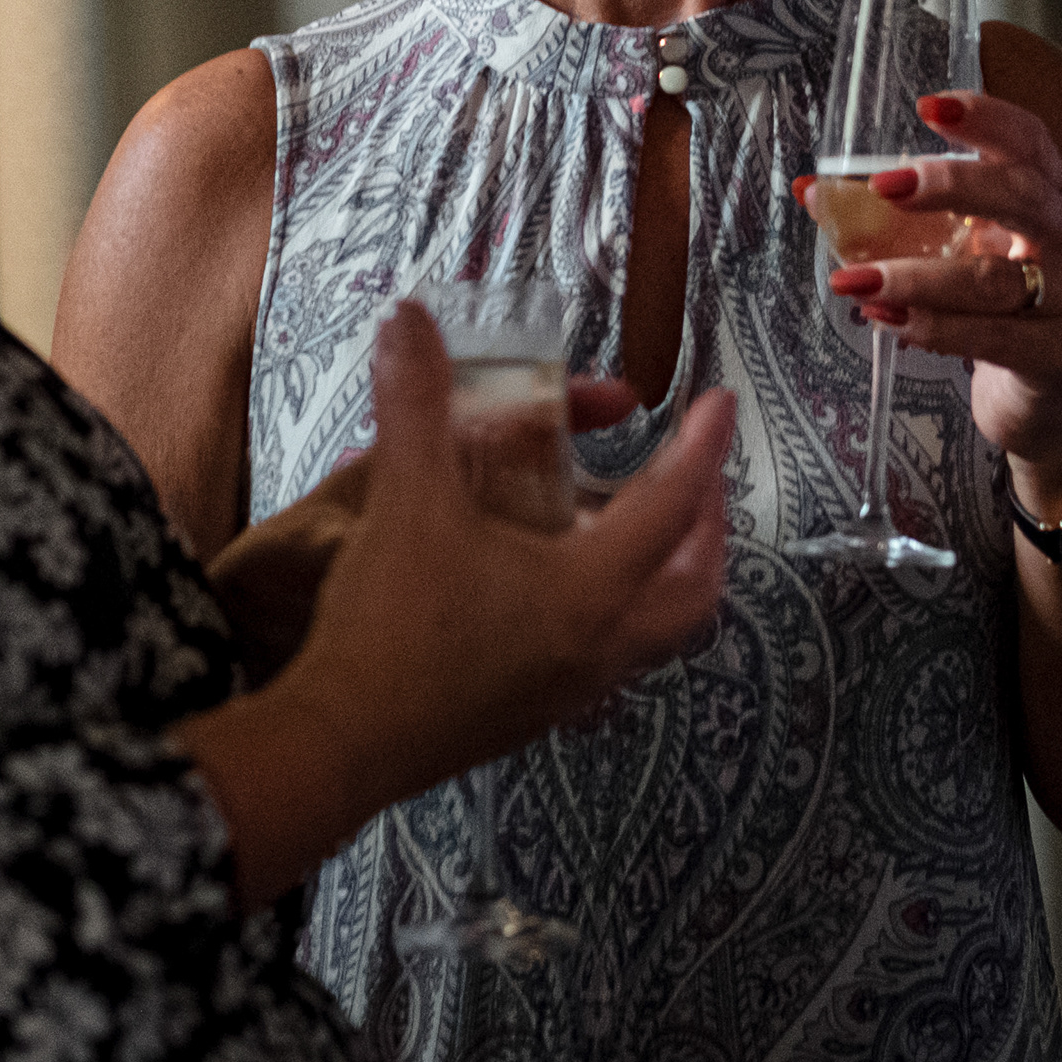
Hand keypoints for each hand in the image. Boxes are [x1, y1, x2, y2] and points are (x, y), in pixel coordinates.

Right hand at [259, 308, 732, 818]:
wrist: (340, 742)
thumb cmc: (387, 623)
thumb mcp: (406, 499)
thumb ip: (416, 403)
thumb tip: (408, 319)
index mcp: (589, 589)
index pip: (672, 506)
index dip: (701, 448)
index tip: (720, 404)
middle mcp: (602, 645)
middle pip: (696, 588)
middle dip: (708, 528)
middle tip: (692, 478)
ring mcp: (576, 690)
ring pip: (661, 632)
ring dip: (670, 574)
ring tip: (640, 526)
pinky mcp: (540, 715)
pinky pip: (616, 660)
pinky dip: (623, 612)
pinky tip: (572, 586)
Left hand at [810, 88, 1061, 488]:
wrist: (1051, 400)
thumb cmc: (1000, 309)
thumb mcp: (959, 253)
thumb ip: (897, 221)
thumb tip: (812, 191)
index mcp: (1052, 195)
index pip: (1029, 141)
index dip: (985, 118)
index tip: (929, 106)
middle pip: (1022, 196)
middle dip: (952, 186)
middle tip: (886, 186)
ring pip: (994, 278)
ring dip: (916, 277)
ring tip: (855, 279)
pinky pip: (993, 337)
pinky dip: (935, 328)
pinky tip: (889, 321)